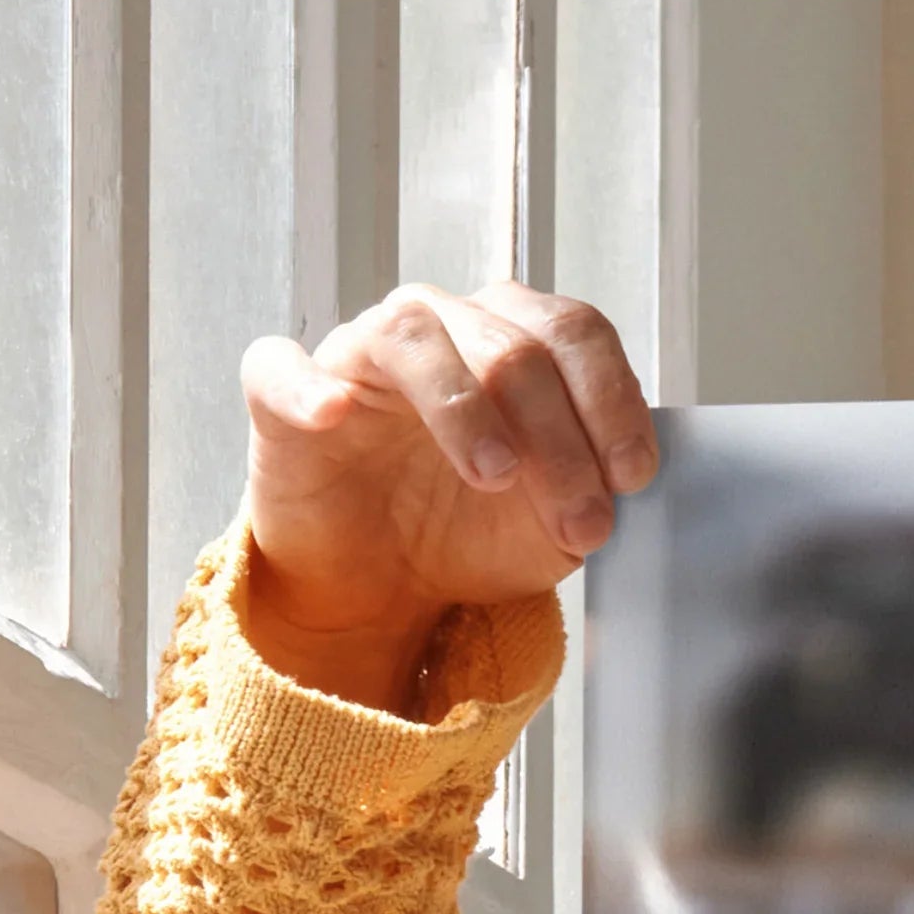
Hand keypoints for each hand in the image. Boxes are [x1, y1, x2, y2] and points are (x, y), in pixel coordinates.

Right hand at [236, 284, 656, 712]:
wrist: (383, 585)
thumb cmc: (468, 531)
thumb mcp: (554, 525)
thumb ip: (593, 490)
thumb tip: (623, 481)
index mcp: (514, 341)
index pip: (574, 333)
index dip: (611, 400)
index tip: (632, 477)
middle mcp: (441, 328)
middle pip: (511, 345)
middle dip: (559, 440)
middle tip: (580, 520)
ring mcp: (360, 354)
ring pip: (414, 337)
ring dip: (465, 408)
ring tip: (495, 476)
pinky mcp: (283, 394)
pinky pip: (281, 368)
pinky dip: (308, 386)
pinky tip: (334, 414)